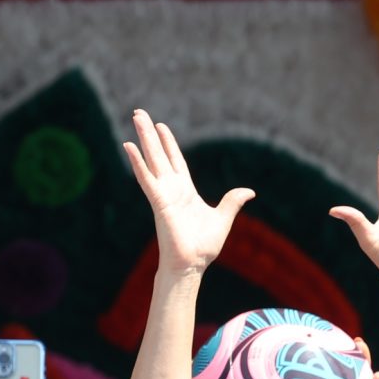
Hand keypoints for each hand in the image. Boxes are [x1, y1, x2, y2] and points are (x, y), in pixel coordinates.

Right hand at [124, 109, 253, 274]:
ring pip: (152, 160)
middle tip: (140, 113)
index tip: (161, 126)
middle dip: (150, 134)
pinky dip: (137, 163)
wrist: (192, 265)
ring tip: (136, 117)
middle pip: (159, 154)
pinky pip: (146, 178)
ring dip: (143, 139)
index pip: (175, 161)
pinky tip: (129, 147)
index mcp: (185, 191)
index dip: (168, 143)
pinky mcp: (158, 202)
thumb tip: (249, 191)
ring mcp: (163, 194)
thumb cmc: (203, 247)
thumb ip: (232, 202)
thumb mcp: (223, 218)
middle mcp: (172, 189)